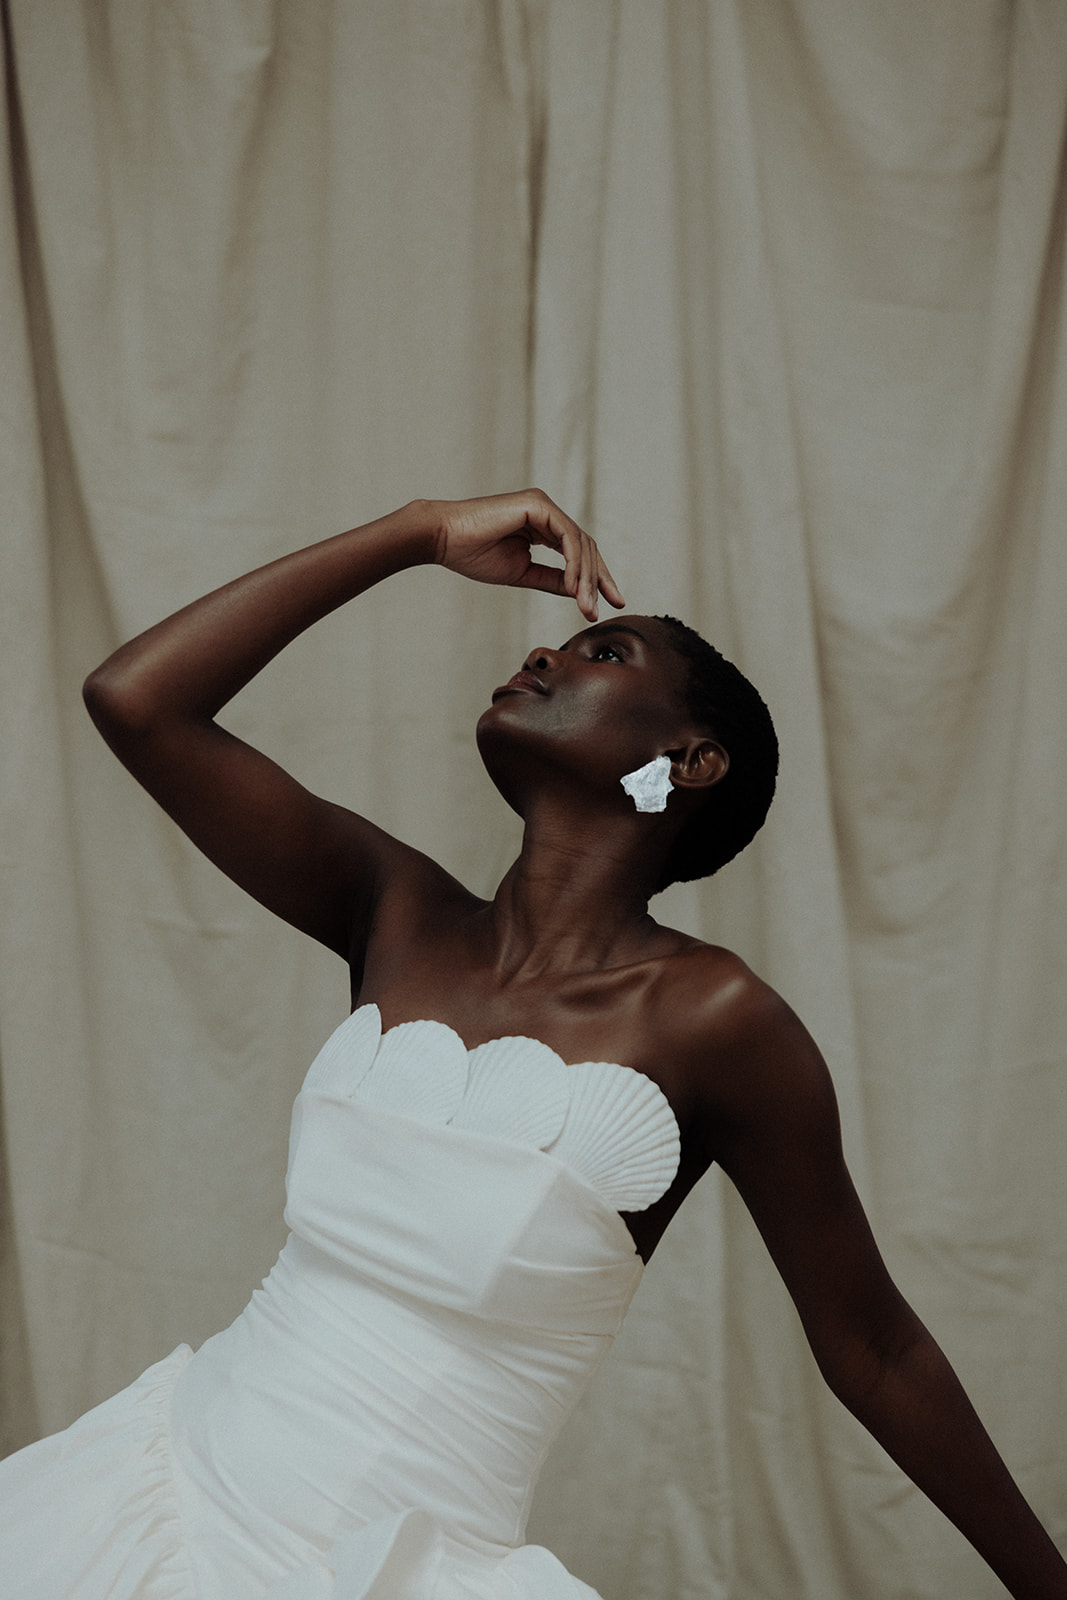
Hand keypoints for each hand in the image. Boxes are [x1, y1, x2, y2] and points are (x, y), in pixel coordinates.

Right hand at [428, 490, 624, 621]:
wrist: (443, 540)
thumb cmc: (473, 554)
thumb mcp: (522, 573)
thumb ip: (551, 579)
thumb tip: (579, 592)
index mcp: (542, 526)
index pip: (579, 552)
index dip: (594, 579)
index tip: (604, 606)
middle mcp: (547, 513)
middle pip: (586, 547)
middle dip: (598, 580)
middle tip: (600, 609)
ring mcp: (543, 506)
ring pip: (580, 543)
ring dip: (586, 577)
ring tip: (586, 605)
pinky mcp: (538, 505)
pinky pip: (567, 536)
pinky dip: (574, 563)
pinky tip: (574, 587)